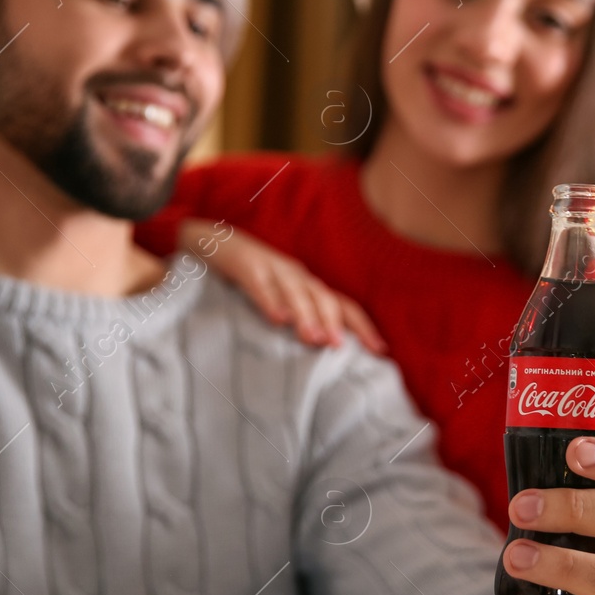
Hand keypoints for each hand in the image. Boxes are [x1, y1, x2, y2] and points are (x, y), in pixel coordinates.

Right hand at [178, 218, 386, 353]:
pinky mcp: (247, 265)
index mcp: (308, 286)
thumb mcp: (280, 299)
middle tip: (340, 348)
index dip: (363, 326)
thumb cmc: (254, 278)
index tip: (380, 350)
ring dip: (307, 315)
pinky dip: (270, 300)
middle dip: (334, 323)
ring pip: (295, 292)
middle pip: (323, 298)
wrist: (214, 240)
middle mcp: (297, 276)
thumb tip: (322, 354)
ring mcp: (273, 269)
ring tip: (315, 340)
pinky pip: (260, 284)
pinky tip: (277, 319)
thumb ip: (299, 321)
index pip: (344, 305)